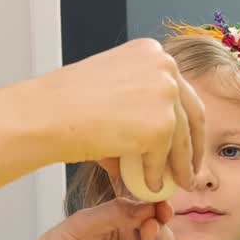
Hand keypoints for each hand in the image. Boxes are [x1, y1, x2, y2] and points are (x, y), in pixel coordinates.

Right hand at [33, 39, 205, 192]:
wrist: (46, 114)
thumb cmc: (64, 104)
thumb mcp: (107, 92)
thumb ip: (136, 109)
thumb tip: (153, 143)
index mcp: (151, 52)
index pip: (181, 91)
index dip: (187, 121)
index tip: (187, 141)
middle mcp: (164, 67)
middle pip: (192, 113)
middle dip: (193, 146)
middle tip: (190, 168)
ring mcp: (166, 94)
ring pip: (181, 140)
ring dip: (180, 166)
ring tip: (177, 184)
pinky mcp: (162, 125)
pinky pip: (163, 158)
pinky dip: (157, 175)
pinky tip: (150, 187)